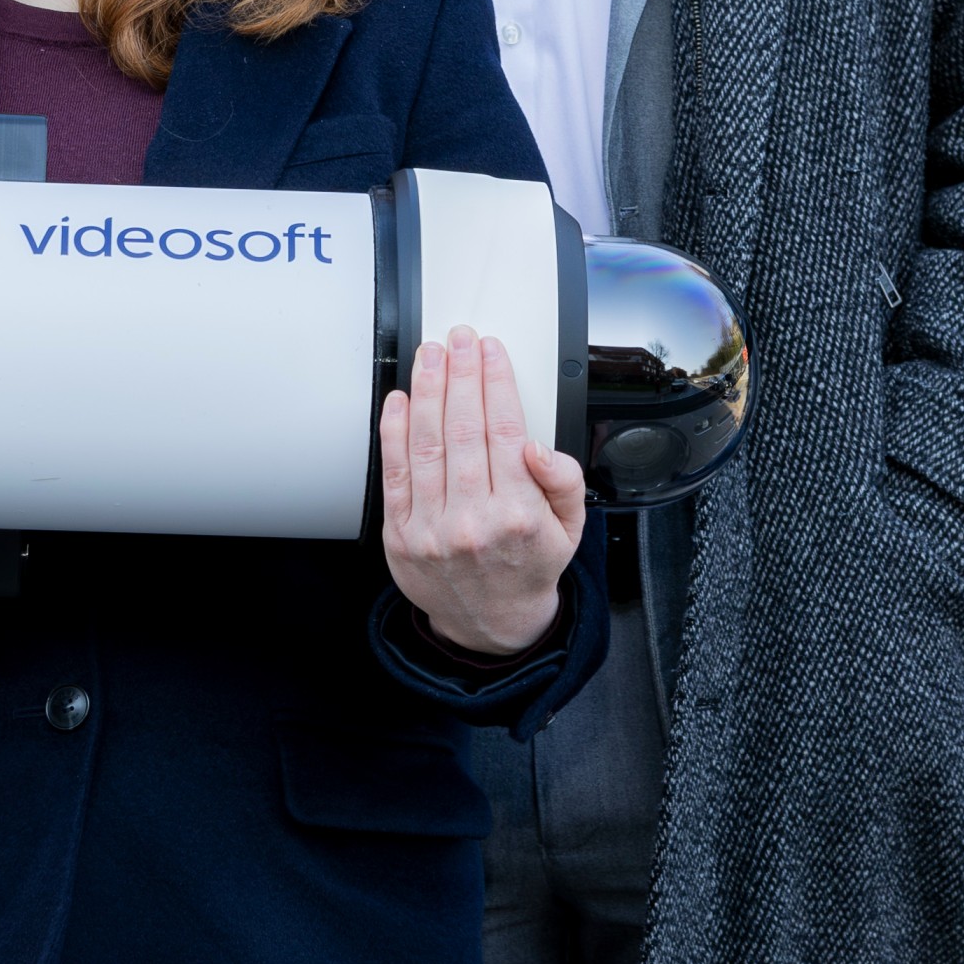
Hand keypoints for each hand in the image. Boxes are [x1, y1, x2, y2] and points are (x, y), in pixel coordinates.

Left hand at [379, 328, 585, 658]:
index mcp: (518, 515)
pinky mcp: (400, 534)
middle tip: (459, 340)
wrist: (491, 624)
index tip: (492, 352)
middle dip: (461, 374)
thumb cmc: (529, 566)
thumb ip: (563, 482)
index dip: (496, 382)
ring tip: (430, 357)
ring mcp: (432, 528)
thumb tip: (538, 447)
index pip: (505, 429)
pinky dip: (394, 432)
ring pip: (427, 444)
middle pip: (463, 428)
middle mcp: (472, 521)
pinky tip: (400, 401)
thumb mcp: (570, 529)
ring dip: (427, 391)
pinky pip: (394, 473)